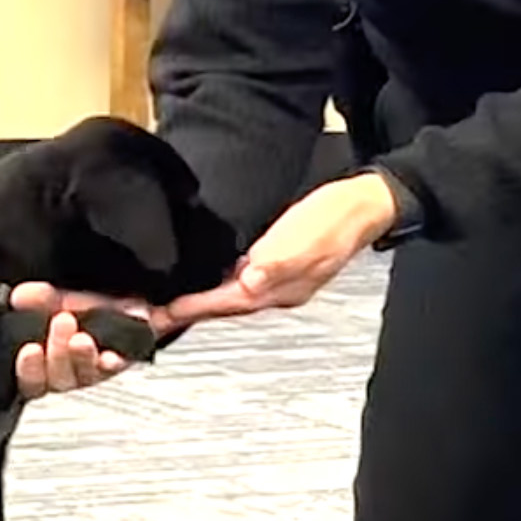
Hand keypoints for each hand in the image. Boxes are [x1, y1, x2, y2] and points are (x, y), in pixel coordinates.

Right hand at [8, 283, 153, 399]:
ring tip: (82, 339)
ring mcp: (97, 369)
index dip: (29, 369)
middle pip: (59, 379)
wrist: (121, 298)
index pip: (32, 379)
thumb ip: (37, 298)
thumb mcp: (55, 298)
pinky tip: (110, 355)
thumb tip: (19, 296)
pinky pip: (119, 366)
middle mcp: (71, 371)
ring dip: (84, 358)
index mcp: (46, 362)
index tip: (30, 349)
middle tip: (62, 322)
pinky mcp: (122, 362)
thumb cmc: (81, 305)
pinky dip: (113, 362)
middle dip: (58, 353)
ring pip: (87, 375)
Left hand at [161, 172, 399, 326]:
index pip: (228, 303)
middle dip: (191, 311)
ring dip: (204, 301)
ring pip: (233, 298)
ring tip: (172, 303)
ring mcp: (282, 281)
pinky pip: (244, 283)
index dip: (193, 308)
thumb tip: (249, 283)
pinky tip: (209, 278)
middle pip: (226, 307)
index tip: (161, 315)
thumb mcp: (306, 237)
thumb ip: (278, 262)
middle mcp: (279, 291)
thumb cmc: (336, 217)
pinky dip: (220, 285)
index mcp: (282, 289)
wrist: (366, 204)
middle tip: (154, 316)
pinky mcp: (282, 265)